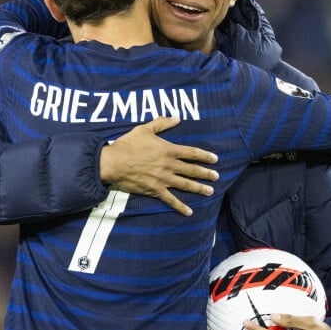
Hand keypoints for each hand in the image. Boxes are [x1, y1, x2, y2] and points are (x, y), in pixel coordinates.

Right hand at [99, 117, 218, 215]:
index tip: (215, 159)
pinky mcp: (155, 190)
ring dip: (199, 188)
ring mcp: (163, 179)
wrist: (114, 163)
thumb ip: (161, 123)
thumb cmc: (128, 144)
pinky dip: (180, 206)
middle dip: (206, 173)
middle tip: (216, 177)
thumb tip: (176, 118)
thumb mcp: (144, 129)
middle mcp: (169, 165)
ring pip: (186, 184)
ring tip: (210, 191)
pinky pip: (170, 200)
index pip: (192, 153)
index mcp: (168, 150)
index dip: (204, 156)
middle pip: (192, 170)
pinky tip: (189, 212)